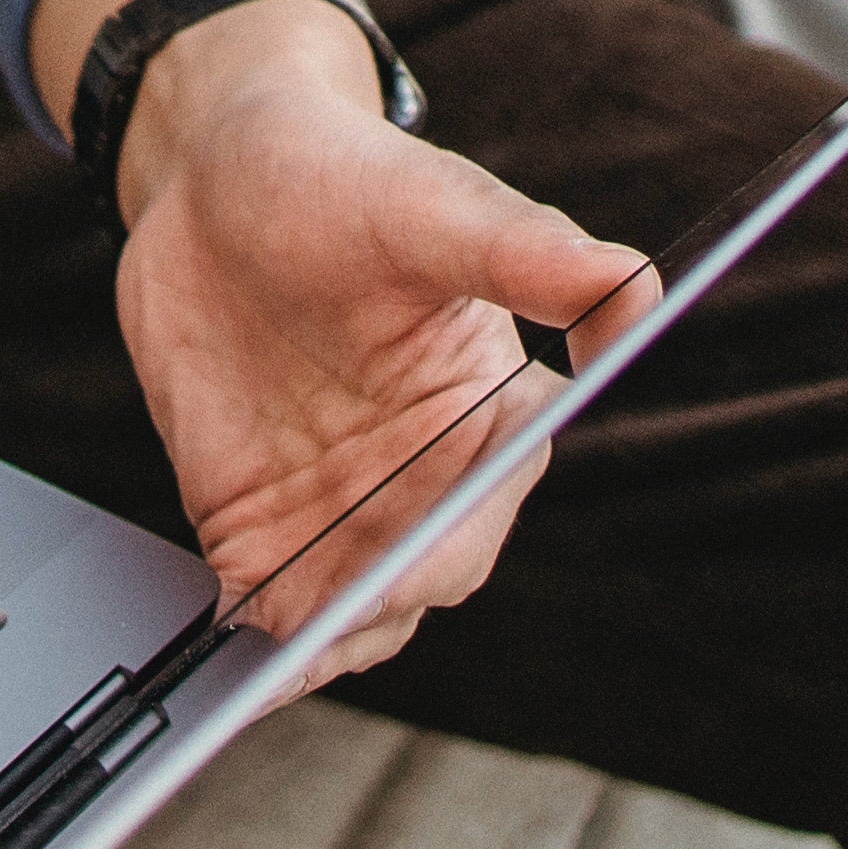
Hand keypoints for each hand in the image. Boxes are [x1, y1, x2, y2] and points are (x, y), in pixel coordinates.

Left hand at [63, 0, 639, 681]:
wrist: (210, 183)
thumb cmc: (338, 178)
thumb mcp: (431, 203)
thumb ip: (527, 250)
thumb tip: (637, 289)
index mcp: (496, 412)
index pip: (493, 500)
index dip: (452, 539)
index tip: (407, 566)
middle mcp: (429, 477)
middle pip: (421, 576)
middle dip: (378, 604)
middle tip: (320, 621)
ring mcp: (343, 510)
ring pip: (349, 615)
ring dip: (316, 646)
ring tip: (266, 670)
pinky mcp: (259, 526)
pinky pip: (266, 609)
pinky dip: (253, 648)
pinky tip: (224, 664)